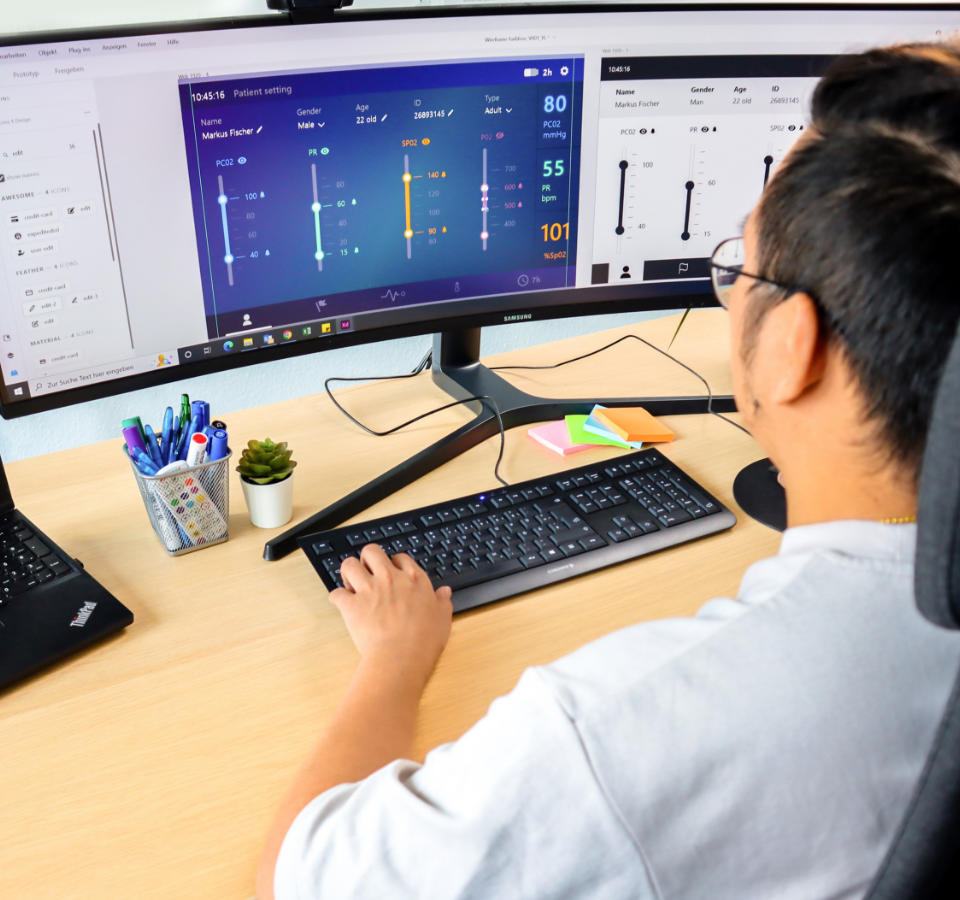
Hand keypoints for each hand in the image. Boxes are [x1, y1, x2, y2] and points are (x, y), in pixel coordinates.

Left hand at [330, 544, 452, 687]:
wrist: (402, 658)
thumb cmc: (424, 642)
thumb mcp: (442, 619)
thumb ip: (442, 602)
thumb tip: (444, 592)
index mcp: (414, 579)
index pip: (400, 557)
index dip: (394, 564)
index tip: (392, 574)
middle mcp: (390, 578)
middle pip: (372, 551)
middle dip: (367, 560)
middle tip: (368, 574)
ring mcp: (369, 589)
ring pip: (349, 564)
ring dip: (348, 573)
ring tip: (351, 585)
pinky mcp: (352, 605)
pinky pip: (336, 593)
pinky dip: (337, 598)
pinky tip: (342, 605)